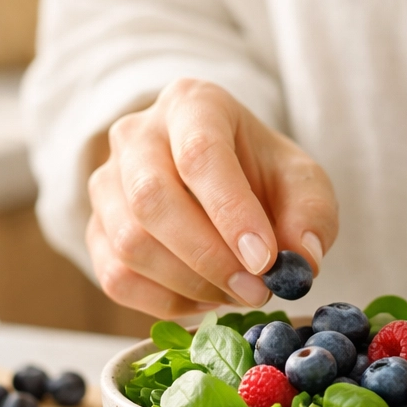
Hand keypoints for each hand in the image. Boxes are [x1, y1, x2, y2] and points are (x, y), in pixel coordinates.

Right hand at [86, 78, 337, 316]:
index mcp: (193, 104)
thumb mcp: (304, 184)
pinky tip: (207, 298)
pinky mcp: (95, 230)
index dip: (231, 212)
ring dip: (191, 284)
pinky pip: (117, 278)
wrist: (227, 184)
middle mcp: (136, 135)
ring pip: (130, 244)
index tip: (266, 260)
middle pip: (151, 199)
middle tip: (256, 290)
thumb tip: (301, 261)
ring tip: (239, 293)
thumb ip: (311, 216)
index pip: (200, 154)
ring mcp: (106, 182)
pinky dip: (167, 302)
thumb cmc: (264, 176)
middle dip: (208, 257)